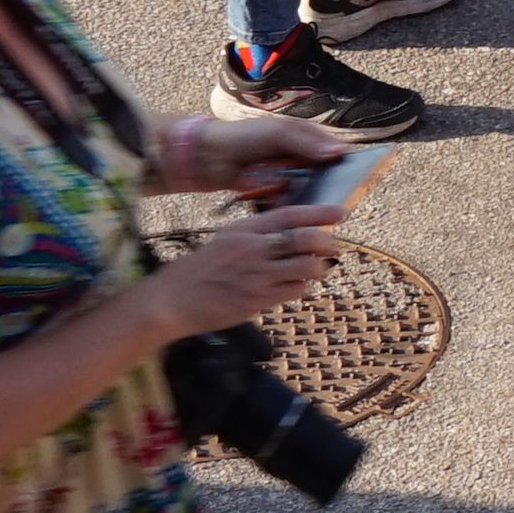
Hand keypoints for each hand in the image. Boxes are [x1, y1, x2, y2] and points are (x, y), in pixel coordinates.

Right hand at [138, 202, 350, 338]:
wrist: (173, 300)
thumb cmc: (201, 269)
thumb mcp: (227, 239)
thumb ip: (258, 234)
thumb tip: (294, 232)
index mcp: (245, 229)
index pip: (290, 214)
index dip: (319, 212)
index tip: (340, 212)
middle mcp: (253, 249)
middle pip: (305, 239)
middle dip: (327, 242)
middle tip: (334, 246)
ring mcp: (257, 275)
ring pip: (307, 267)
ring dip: (318, 268)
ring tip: (316, 269)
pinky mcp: (258, 300)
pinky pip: (295, 291)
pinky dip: (302, 288)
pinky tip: (295, 287)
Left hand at [188, 114, 362, 201]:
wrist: (210, 157)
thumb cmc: (245, 136)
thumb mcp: (277, 133)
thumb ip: (306, 142)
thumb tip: (338, 151)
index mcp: (309, 140)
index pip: (337, 152)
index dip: (351, 164)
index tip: (363, 176)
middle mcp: (304, 160)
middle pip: (327, 177)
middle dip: (328, 186)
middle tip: (332, 196)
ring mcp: (291, 178)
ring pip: (310, 193)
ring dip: (307, 197)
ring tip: (299, 196)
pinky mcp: (277, 195)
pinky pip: (291, 204)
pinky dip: (288, 205)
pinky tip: (281, 202)